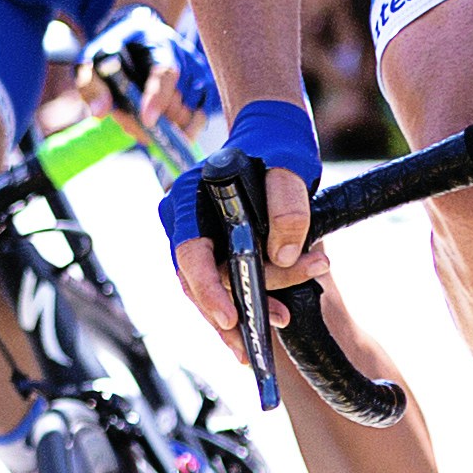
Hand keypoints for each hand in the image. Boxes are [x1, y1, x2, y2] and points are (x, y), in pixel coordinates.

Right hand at [159, 99, 327, 337]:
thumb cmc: (277, 144)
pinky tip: (274, 316)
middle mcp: (183, 221)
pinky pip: (225, 282)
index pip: (189, 253)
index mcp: (187, 198)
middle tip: (261, 338)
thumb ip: (288, 205)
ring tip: (281, 321)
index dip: (208, 289)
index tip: (230, 318)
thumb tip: (282, 254)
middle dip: (230, 312)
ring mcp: (196, 237)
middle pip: (198, 280)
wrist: (273, 133)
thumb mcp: (290, 166)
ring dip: (245, 310)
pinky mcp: (215, 248)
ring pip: (212, 288)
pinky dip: (249, 301)